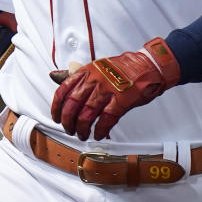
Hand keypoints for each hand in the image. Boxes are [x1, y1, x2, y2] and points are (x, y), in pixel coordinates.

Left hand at [50, 38, 179, 139]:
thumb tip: (54, 76)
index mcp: (87, 71)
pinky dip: (100, 129)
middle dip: (68, 122)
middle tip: (70, 130)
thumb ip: (75, 74)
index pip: (63, 90)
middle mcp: (95, 80)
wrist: (148, 66)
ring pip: (87, 114)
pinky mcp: (122, 100)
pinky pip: (107, 119)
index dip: (57, 107)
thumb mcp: (95, 66)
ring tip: (83, 135)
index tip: (56, 117)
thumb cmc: (122, 68)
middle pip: (73, 105)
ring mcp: (109, 90)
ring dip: (82, 129)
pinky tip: (98, 134)